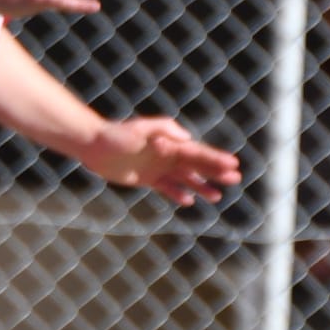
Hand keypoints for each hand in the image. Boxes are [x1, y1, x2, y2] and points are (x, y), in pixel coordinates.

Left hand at [84, 116, 240, 205]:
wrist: (94, 145)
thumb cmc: (117, 133)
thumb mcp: (140, 128)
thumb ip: (164, 129)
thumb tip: (187, 138)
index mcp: (170, 143)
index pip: (198, 152)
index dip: (216, 159)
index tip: (233, 164)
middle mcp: (168, 155)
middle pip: (197, 165)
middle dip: (216, 172)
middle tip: (235, 179)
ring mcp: (159, 168)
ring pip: (185, 179)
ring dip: (202, 186)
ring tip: (217, 197)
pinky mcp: (147, 179)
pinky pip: (167, 188)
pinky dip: (178, 194)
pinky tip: (188, 201)